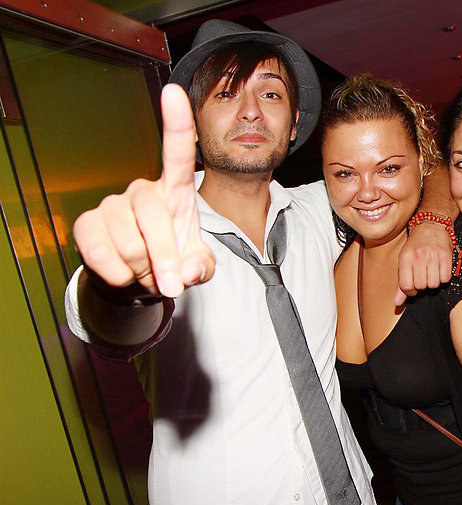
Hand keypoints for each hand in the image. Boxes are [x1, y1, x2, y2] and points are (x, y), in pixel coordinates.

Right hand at [73, 84, 214, 298]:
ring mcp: (111, 205)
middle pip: (154, 217)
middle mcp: (142, 190)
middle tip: (172, 284)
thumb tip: (191, 269)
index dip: (177, 123)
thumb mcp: (198, 265)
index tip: (175, 92)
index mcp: (174, 191)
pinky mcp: (87, 223)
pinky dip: (118, 274)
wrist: (139, 279)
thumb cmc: (172, 259)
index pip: (176, 152)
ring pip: (130, 243)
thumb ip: (203, 267)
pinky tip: (124, 273)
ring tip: (146, 269)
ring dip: (142, 270)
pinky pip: (100, 252)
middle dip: (165, 258)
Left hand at [395, 221, 452, 305]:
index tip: (412, 286)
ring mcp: (433, 255)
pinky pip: (446, 278)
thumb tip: (397, 304)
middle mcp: (419, 256)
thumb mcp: (404, 261)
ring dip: (433, 282)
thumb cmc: (416, 246)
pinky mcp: (446, 255)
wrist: (431, 226)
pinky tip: (439, 269)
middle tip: (423, 277)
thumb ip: (401, 284)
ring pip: (434, 284)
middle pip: (421, 286)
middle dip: (422, 285)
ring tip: (431, 272)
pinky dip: (443, 277)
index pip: (406, 286)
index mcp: (405, 257)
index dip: (410, 291)